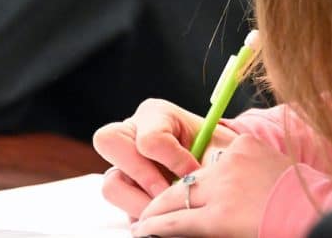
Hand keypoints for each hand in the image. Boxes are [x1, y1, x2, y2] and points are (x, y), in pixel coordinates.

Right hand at [93, 98, 237, 218]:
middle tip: (167, 193)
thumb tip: (195, 183)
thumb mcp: (219, 149)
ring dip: (139, 202)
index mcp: (156, 115)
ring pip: (111, 183)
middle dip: (141, 174)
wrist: (223, 166)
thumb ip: (208, 161)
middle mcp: (133, 134)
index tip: (194, 172)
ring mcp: (126, 165)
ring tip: (168, 211)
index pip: (149, 137)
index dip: (172, 159)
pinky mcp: (128, 192)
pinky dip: (143, 215)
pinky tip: (166, 216)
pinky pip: (123, 208)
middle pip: (109, 141)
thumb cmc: (218, 151)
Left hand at [131, 134, 292, 237]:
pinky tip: (145, 230)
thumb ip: (251, 167)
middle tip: (148, 207)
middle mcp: (228, 162)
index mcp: (243, 146)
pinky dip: (158, 226)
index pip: (208, 163)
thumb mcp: (276, 168)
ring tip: (142, 222)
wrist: (322, 216)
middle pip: (186, 179)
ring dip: (156, 212)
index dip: (192, 182)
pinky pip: (179, 221)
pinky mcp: (220, 218)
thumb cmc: (306, 200)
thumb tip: (229, 182)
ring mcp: (223, 189)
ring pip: (176, 198)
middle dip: (165, 194)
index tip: (182, 190)